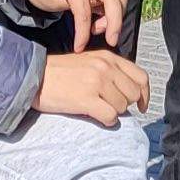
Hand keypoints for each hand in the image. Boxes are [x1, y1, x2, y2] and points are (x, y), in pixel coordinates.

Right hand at [33, 49, 151, 125]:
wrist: (35, 77)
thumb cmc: (60, 72)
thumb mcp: (89, 62)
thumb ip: (110, 71)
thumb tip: (129, 92)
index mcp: (108, 57)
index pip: (141, 77)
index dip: (145, 94)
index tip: (142, 105)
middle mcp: (105, 68)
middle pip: (133, 94)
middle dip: (125, 104)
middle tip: (109, 106)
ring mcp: (97, 83)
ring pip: (122, 107)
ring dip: (112, 112)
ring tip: (96, 108)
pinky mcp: (87, 99)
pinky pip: (110, 117)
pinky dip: (105, 121)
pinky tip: (95, 116)